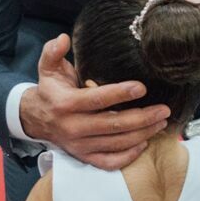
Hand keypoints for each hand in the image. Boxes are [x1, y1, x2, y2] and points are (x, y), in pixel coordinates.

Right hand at [19, 35, 170, 169]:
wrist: (35, 118)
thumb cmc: (50, 90)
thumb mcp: (47, 68)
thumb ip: (53, 51)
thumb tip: (63, 38)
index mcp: (66, 104)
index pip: (97, 100)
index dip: (120, 94)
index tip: (142, 88)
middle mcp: (73, 127)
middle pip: (113, 125)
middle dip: (142, 118)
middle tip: (164, 109)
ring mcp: (79, 145)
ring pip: (116, 144)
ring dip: (142, 134)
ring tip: (160, 123)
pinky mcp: (84, 157)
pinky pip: (109, 162)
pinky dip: (129, 155)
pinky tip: (144, 143)